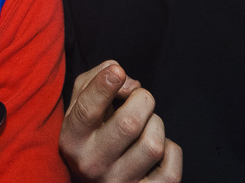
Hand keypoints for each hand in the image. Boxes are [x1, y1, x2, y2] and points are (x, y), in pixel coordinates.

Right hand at [59, 60, 181, 182]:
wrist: (96, 179)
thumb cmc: (93, 129)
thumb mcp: (81, 101)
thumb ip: (97, 78)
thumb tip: (129, 83)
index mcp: (72, 140)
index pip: (87, 110)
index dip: (104, 86)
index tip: (117, 72)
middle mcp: (92, 165)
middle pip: (129, 124)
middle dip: (143, 100)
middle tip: (140, 99)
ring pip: (153, 145)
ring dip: (157, 125)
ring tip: (147, 125)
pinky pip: (171, 171)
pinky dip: (172, 151)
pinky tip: (159, 148)